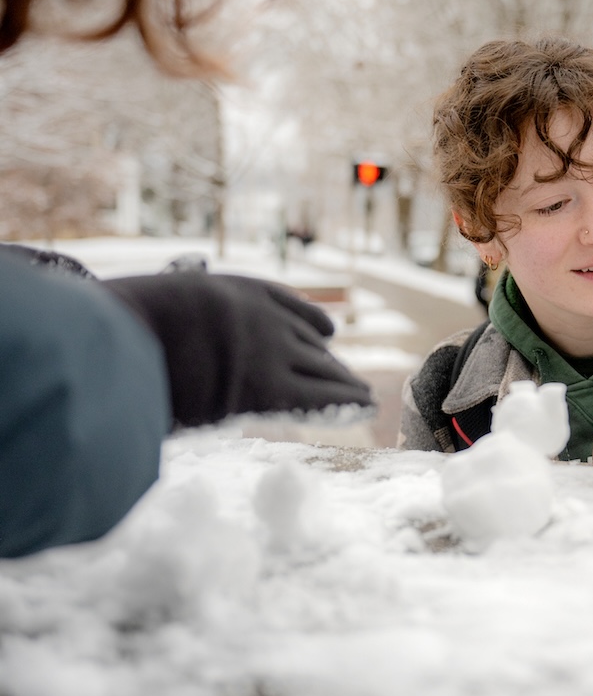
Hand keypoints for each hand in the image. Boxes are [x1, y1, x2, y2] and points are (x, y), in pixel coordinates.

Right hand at [104, 272, 373, 426]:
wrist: (128, 330)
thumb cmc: (122, 323)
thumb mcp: (150, 308)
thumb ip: (168, 321)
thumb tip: (146, 341)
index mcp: (234, 291)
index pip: (284, 304)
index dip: (308, 321)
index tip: (327, 331)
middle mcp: (263, 318)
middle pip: (307, 339)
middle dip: (326, 358)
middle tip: (345, 374)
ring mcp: (270, 350)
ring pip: (319, 367)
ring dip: (342, 382)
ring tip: (362, 393)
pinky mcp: (271, 388)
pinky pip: (319, 395)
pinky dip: (346, 401)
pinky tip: (367, 404)